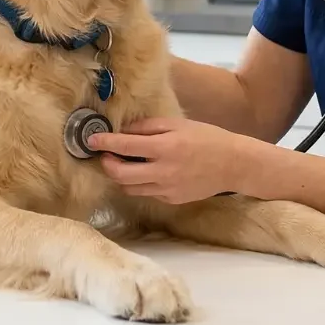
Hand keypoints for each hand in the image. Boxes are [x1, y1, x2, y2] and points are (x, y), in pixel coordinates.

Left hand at [86, 117, 260, 203]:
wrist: (233, 165)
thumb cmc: (206, 138)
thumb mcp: (178, 124)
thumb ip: (148, 127)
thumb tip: (123, 130)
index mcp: (165, 147)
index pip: (124, 146)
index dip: (104, 142)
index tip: (91, 140)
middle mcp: (163, 171)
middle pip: (120, 174)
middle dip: (107, 164)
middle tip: (105, 155)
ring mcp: (167, 189)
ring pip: (129, 188)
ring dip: (120, 176)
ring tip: (121, 163)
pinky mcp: (171, 199)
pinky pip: (146, 193)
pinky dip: (139, 183)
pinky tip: (144, 172)